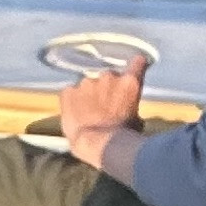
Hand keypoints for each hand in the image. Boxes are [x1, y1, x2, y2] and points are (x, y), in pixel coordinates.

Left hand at [56, 52, 149, 171]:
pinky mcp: (68, 91)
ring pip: (88, 85)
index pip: (136, 64)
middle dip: (107, 89)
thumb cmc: (122, 136)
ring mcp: (86, 82)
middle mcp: (108, 77)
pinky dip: (72, 101)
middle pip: (108, 78)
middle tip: (105, 107)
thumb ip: (131, 107)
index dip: (136, 64)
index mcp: (129, 83)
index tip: (137, 62)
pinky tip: (75, 115)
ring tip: (88, 114)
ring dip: (89, 95)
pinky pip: (70, 93)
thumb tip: (129, 112)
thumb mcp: (136, 121)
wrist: (98, 142)